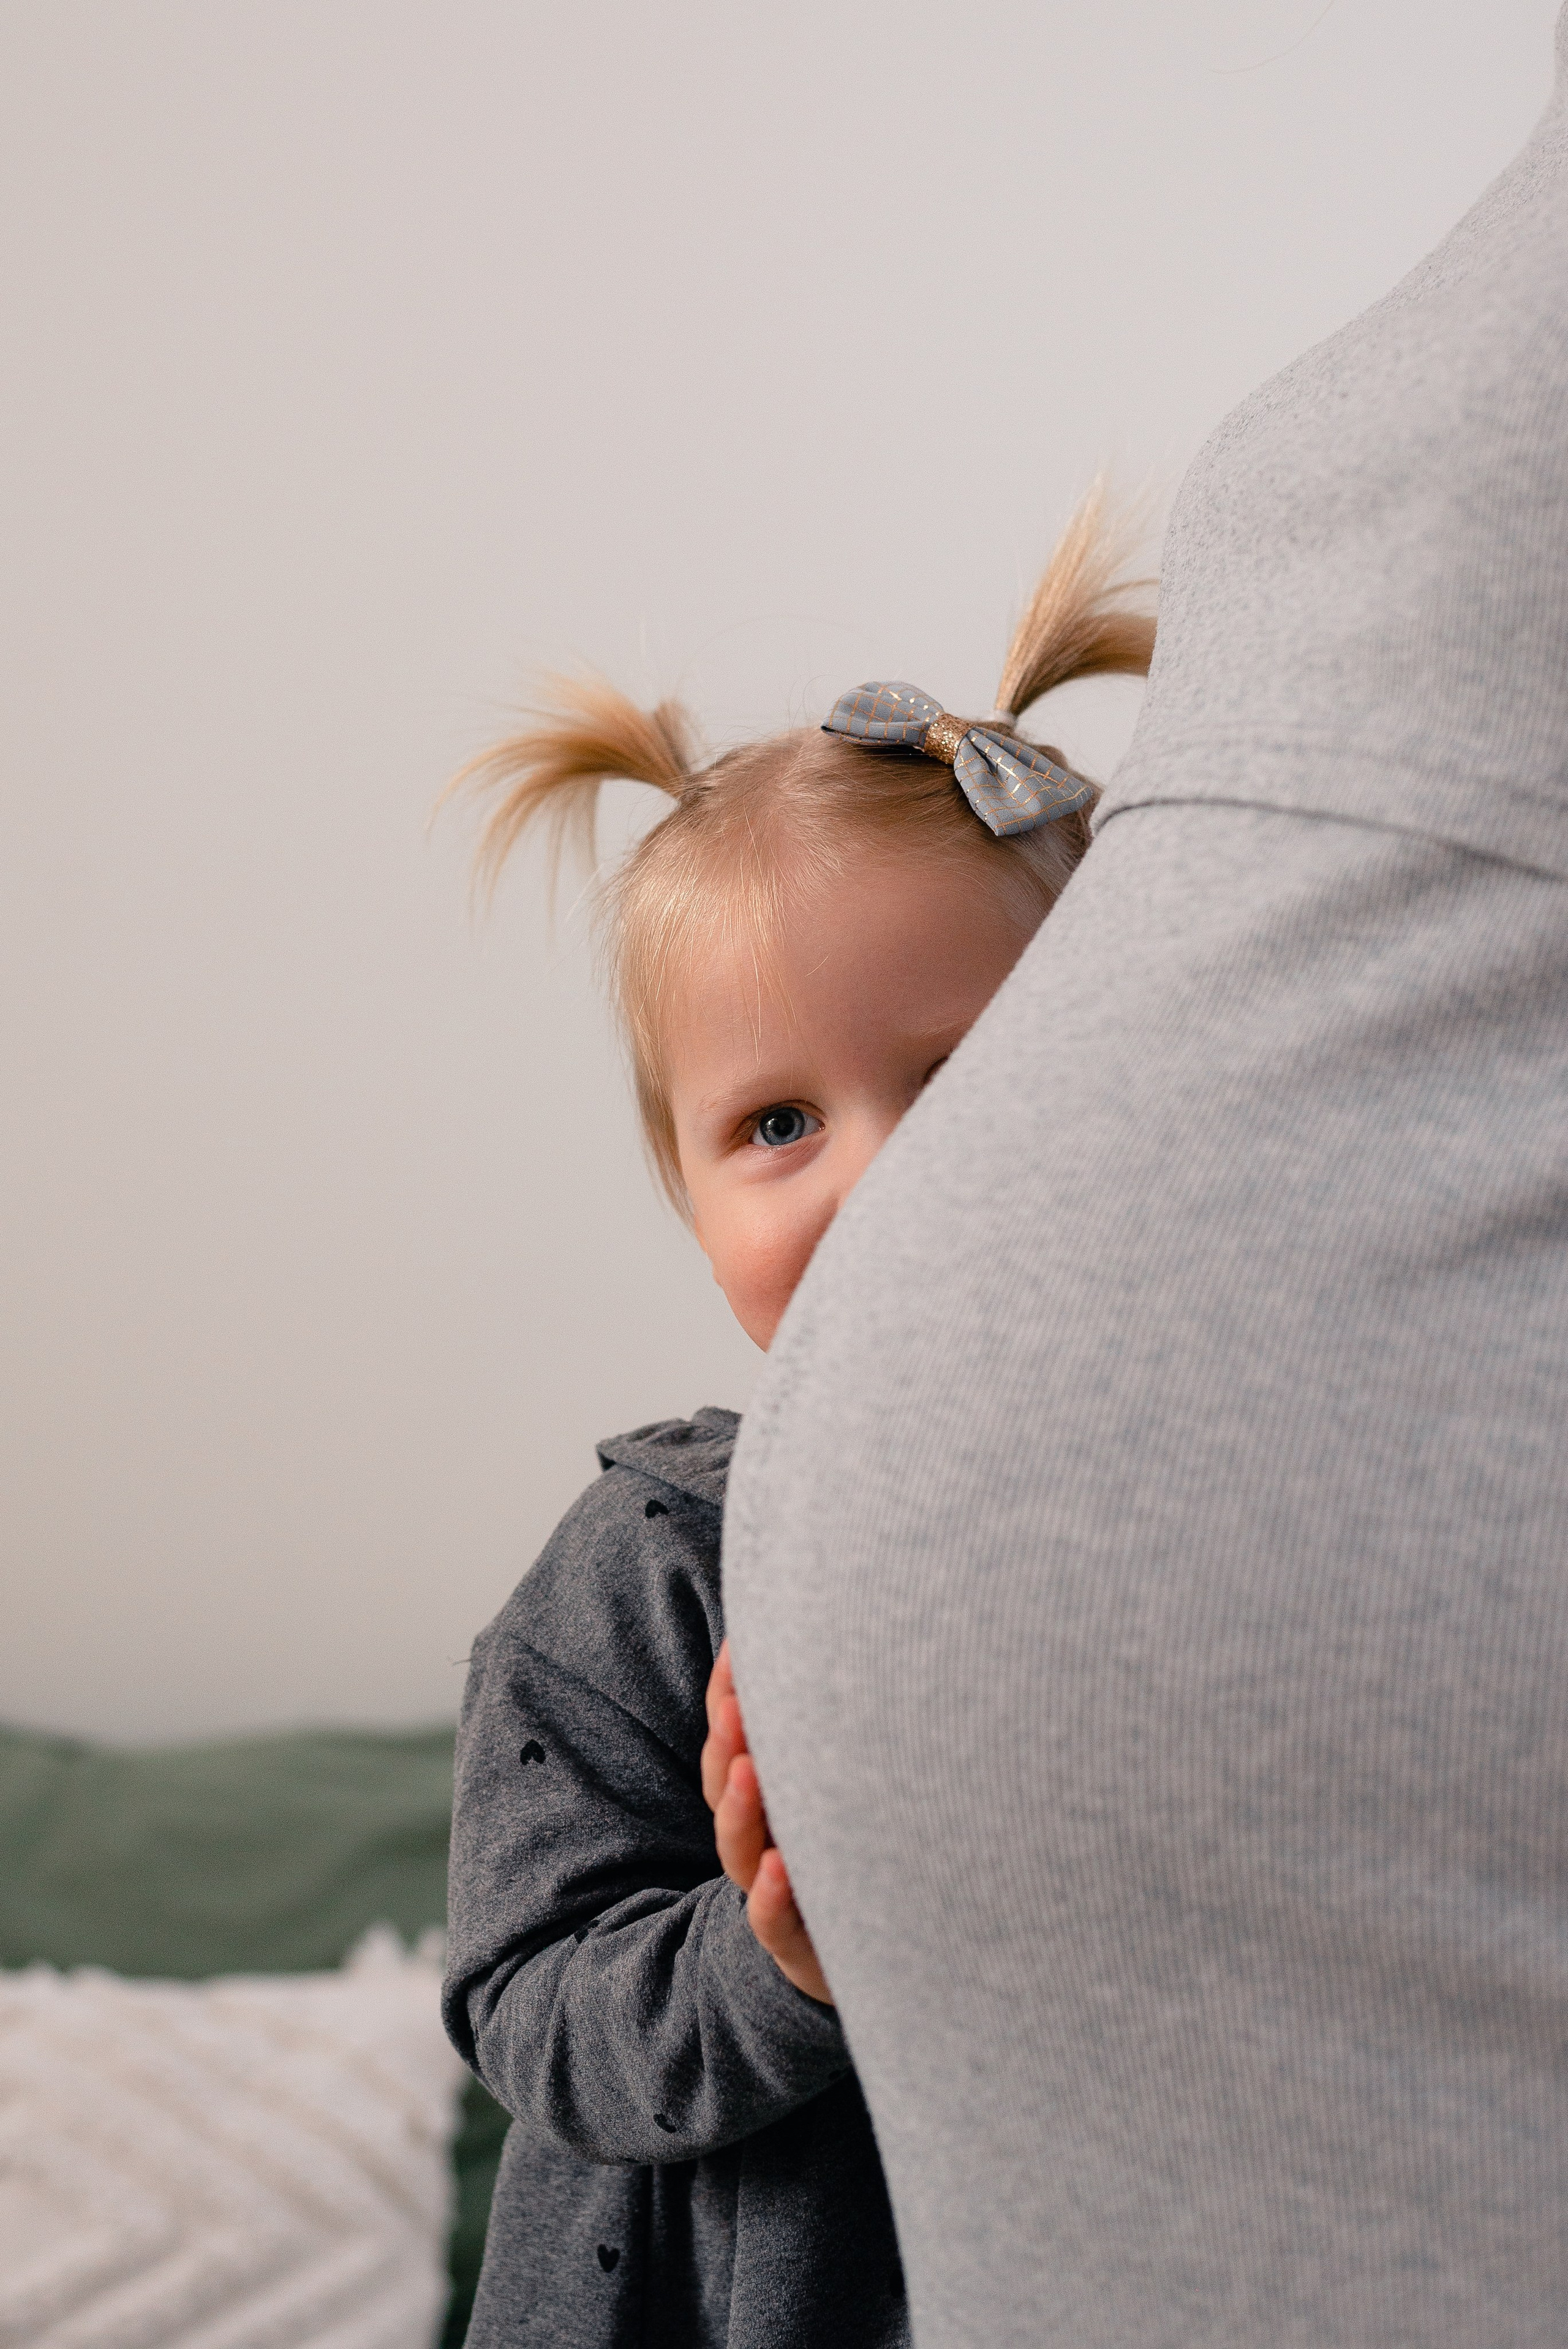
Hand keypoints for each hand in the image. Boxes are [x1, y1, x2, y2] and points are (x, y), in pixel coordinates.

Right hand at [702, 1640, 833, 2005]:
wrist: (890, 1963)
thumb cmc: (865, 1857)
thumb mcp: (846, 1791)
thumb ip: (837, 1732)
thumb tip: (843, 1634)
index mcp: (766, 1801)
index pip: (731, 1744)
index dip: (727, 1698)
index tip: (739, 1648)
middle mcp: (763, 1844)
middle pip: (727, 1791)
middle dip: (727, 1745)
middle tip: (736, 1703)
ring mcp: (779, 1896)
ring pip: (742, 1854)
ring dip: (741, 1812)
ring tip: (748, 1771)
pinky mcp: (804, 1949)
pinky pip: (777, 1927)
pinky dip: (774, 1899)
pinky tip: (781, 1869)